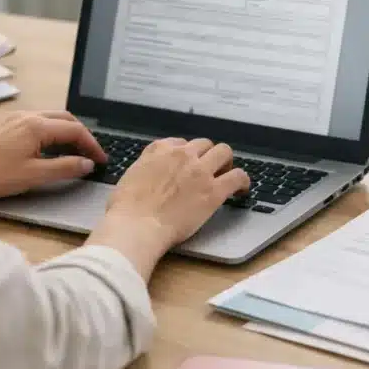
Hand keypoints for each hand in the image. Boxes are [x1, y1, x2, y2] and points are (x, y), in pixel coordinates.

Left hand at [0, 112, 106, 200]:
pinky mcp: (9, 126)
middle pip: (66, 119)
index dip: (92, 145)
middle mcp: (28, 117)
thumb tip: (87, 164)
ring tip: (76, 153)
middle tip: (91, 155)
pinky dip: (53, 133)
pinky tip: (53, 149)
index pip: (75, 129)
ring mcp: (17, 119)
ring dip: (68, 133)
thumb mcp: (35, 175)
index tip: (101, 160)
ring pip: (53, 119)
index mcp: (36, 126)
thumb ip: (65, 167)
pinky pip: (39, 123)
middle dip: (82, 136)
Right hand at [88, 138, 250, 278]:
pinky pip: (238, 176)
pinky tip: (242, 189)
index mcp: (159, 150)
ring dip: (226, 162)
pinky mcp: (214, 191)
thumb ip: (144, 168)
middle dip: (207, 155)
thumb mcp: (129, 176)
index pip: (180, 143)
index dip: (186, 154)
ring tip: (226, 174)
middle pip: (204, 144)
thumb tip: (148, 173)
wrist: (136, 226)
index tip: (188, 164)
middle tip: (209, 169)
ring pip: (224, 152)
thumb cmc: (126, 209)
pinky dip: (242, 180)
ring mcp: (200, 171)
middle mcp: (182, 155)